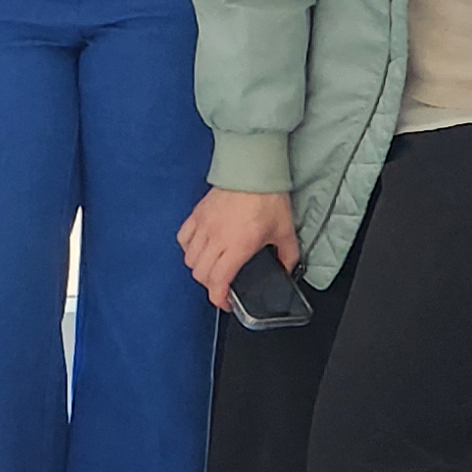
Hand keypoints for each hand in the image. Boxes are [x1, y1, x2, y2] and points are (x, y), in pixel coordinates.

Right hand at [177, 187, 300, 309]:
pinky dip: (188, 248)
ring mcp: (204, 226)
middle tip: (222, 285)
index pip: (217, 281)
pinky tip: (199, 248)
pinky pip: (183, 238)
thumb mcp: (285, 230)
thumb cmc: (268, 197)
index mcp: (238, 246)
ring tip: (212, 267)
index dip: (218, 299)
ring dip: (199, 268)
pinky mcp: (197, 214)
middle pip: (201, 274)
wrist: (253, 168)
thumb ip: (288, 254)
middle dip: (211, 285)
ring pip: (189, 259)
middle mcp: (217, 239)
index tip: (226, 302)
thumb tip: (287, 269)